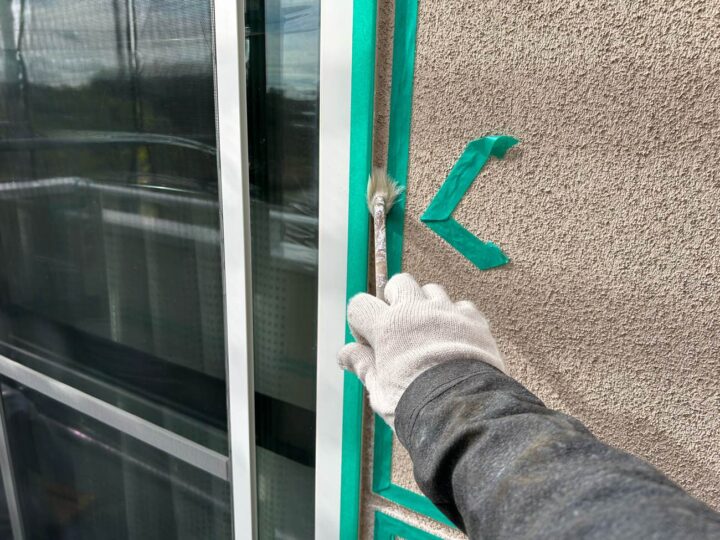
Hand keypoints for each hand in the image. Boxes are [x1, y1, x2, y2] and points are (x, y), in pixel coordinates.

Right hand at [338, 273, 504, 428]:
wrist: (465, 412)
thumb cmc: (417, 405)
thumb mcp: (380, 391)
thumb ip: (363, 366)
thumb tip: (345, 354)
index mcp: (387, 328)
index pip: (360, 305)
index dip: (361, 322)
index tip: (370, 342)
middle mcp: (416, 312)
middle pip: (399, 284)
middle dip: (396, 300)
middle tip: (400, 328)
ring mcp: (447, 312)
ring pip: (431, 290)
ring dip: (427, 306)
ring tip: (429, 333)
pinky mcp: (474, 320)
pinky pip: (462, 307)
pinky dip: (457, 318)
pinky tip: (456, 340)